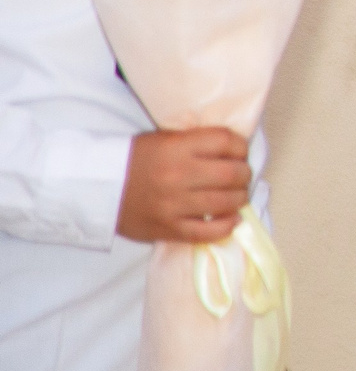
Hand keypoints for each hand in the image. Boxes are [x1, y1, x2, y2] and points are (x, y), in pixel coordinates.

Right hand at [117, 127, 250, 243]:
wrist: (95, 186)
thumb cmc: (135, 159)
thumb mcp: (165, 139)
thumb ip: (197, 142)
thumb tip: (235, 149)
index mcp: (177, 148)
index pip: (226, 142)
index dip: (240, 146)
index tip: (240, 151)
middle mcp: (178, 176)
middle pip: (232, 173)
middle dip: (244, 173)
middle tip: (241, 174)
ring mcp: (173, 205)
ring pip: (225, 202)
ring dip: (239, 198)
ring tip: (237, 195)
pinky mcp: (167, 229)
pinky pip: (207, 232)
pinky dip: (226, 226)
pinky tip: (231, 218)